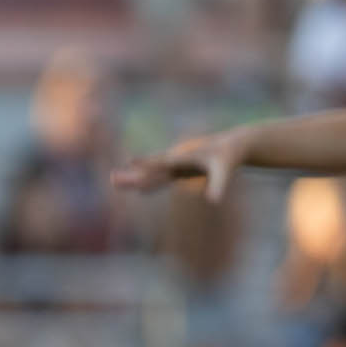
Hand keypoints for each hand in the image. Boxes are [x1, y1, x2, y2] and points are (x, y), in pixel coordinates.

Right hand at [110, 131, 246, 201]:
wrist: (234, 145)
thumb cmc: (229, 157)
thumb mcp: (225, 171)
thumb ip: (218, 186)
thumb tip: (213, 201)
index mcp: (183, 158)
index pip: (160, 162)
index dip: (145, 163)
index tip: (129, 160)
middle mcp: (175, 161)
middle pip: (149, 169)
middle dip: (131, 175)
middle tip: (111, 178)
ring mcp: (176, 166)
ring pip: (151, 173)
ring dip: (135, 179)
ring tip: (114, 181)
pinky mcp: (181, 171)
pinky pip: (161, 179)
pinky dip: (150, 185)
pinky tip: (141, 192)